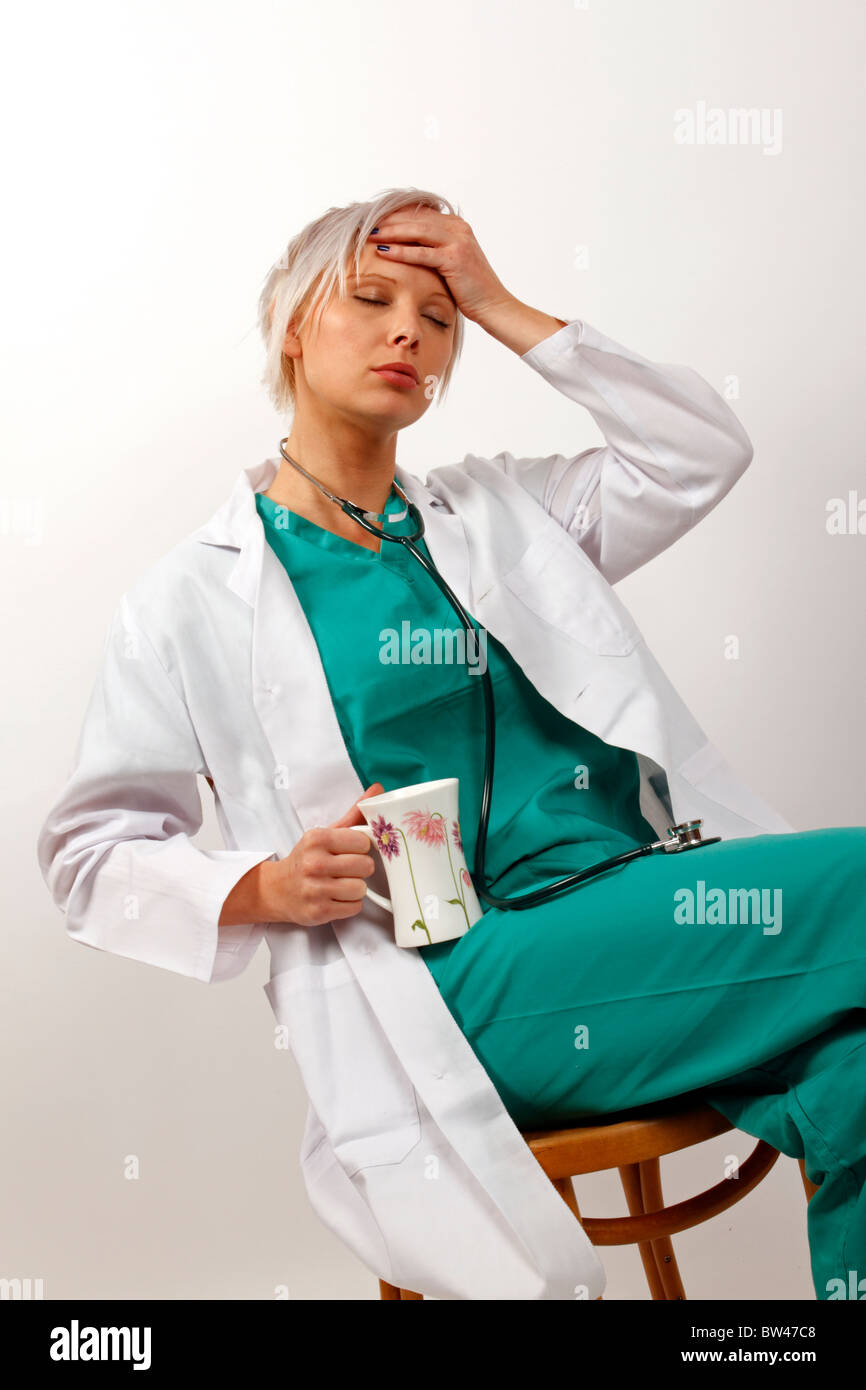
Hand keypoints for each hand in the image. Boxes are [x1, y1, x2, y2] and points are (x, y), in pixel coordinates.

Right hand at [262, 783, 384, 926]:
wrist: (277, 889)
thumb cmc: (307, 858)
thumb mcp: (325, 834)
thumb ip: (354, 814)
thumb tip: (378, 789)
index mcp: (317, 839)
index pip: (363, 842)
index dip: (361, 848)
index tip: (350, 851)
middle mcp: (314, 863)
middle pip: (365, 866)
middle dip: (360, 869)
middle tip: (346, 869)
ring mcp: (316, 889)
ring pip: (361, 888)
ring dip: (355, 888)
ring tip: (340, 884)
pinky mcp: (319, 912)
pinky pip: (354, 907)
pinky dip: (349, 904)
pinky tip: (335, 897)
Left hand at [367, 209, 513, 323]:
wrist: (494, 306)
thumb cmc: (470, 291)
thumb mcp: (451, 265)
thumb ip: (434, 251)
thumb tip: (407, 249)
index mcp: (456, 226)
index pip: (420, 213)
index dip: (395, 215)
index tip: (373, 219)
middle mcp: (458, 228)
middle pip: (416, 218)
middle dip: (389, 220)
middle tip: (364, 223)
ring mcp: (458, 241)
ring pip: (417, 231)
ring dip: (391, 232)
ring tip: (369, 234)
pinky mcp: (455, 258)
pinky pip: (422, 252)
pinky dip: (401, 251)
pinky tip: (383, 252)